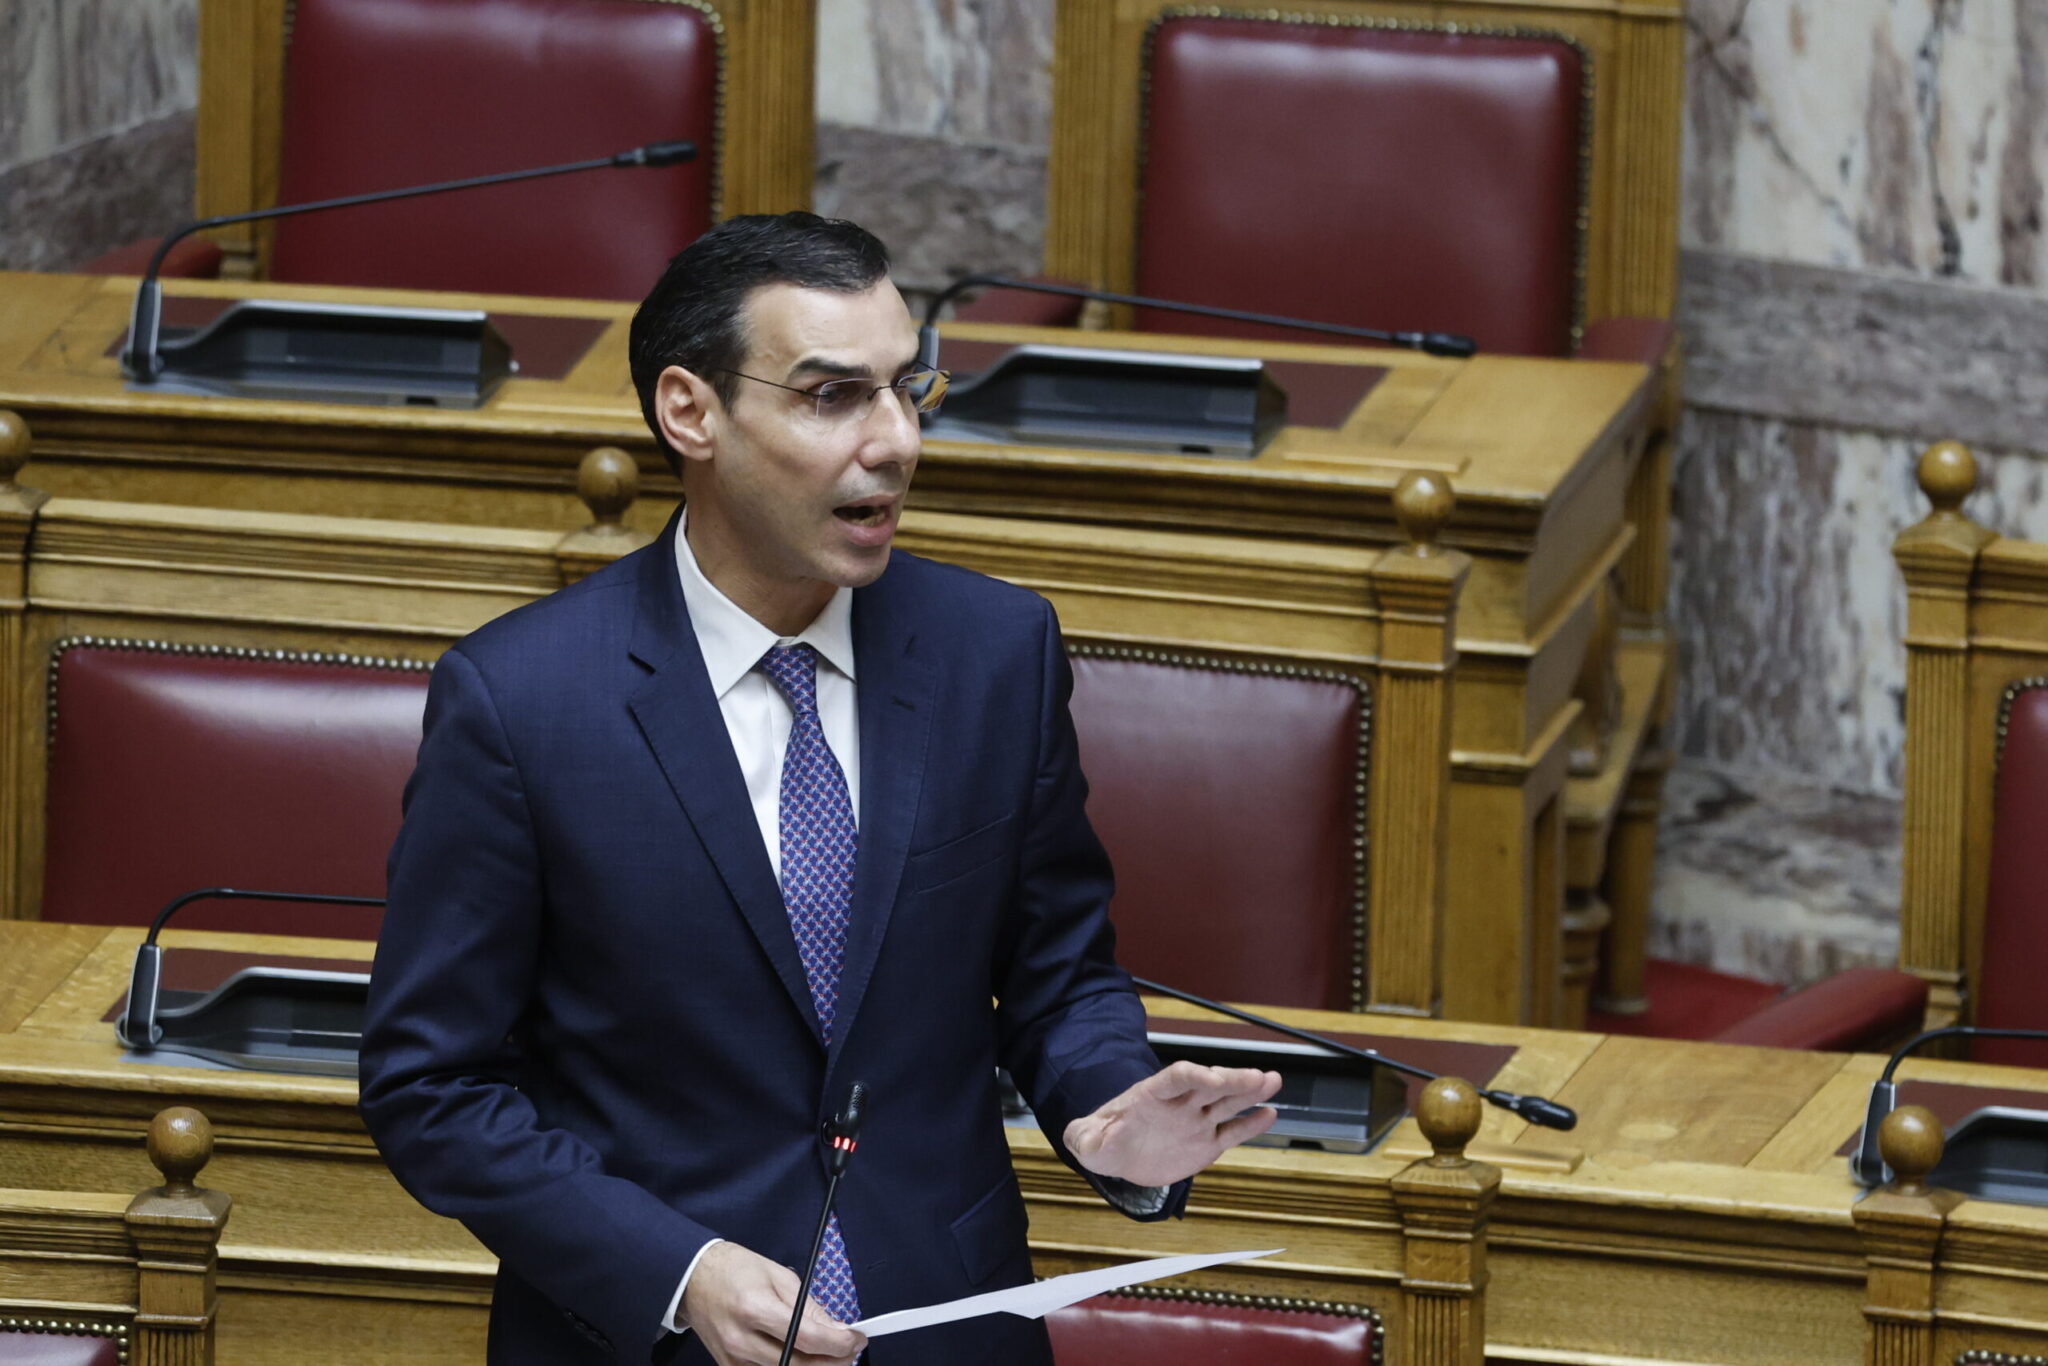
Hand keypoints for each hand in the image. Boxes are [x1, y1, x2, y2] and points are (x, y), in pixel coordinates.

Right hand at [680, 1241, 866, 1365]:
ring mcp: (733, 1359)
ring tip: (830, 1353)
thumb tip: (839, 1330)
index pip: (807, 1338)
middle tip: (850, 1349)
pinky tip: (804, 1358)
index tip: (858, 1338)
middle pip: (800, 1365)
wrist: (692, 1280)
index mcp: (755, 1308)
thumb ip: (810, 1307)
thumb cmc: (736, 1270)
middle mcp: (742, 1340)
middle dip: (834, 1361)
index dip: (840, 1343)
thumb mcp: (779, 1276)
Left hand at [1063, 1061, 1281, 1186]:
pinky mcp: (1206, 1143)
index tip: (1212, 1079)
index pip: (1176, 1078)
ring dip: (1249, 1092)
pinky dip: (1251, 1124)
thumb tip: (1083, 1139)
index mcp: (1152, 1094)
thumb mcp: (1087, 1141)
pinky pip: (1232, 1132)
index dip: (1194, 1076)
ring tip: (1273, 1081)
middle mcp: (1179, 1103)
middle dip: (1232, 1080)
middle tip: (1258, 1076)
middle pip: (1209, 1085)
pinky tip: (1271, 1114)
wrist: (1119, 1155)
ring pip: (1226, 1103)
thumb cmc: (1102, 1141)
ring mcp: (1196, 1121)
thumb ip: (1084, 1137)